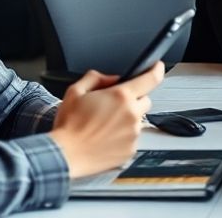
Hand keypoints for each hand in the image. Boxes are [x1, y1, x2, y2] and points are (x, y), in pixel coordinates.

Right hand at [51, 63, 162, 178]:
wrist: (65, 155)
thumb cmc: (69, 125)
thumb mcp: (76, 91)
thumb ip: (96, 78)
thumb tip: (112, 78)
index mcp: (121, 97)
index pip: (150, 79)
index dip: (157, 69)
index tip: (157, 67)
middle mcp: (131, 115)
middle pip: (145, 100)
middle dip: (133, 100)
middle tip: (113, 106)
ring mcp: (133, 134)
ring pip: (138, 121)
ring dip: (127, 120)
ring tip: (104, 126)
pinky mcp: (130, 150)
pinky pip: (132, 139)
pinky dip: (123, 137)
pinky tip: (105, 139)